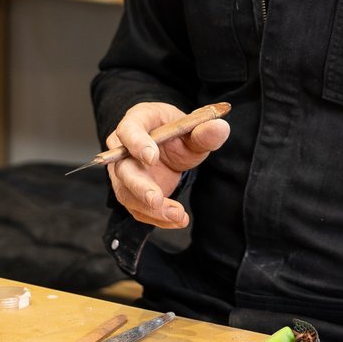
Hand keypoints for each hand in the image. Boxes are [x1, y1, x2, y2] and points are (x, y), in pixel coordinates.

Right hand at [105, 100, 230, 229]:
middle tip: (156, 199)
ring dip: (151, 210)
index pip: (128, 130)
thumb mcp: (193, 130)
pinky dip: (158, 218)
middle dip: (139, 186)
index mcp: (137, 121)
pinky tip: (177, 220)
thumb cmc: (176, 133)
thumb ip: (205, 131)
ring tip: (178, 215)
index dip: (137, 143)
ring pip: (128, 194)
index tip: (152, 158)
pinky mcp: (130, 192)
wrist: (170, 146)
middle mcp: (122, 148)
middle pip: (122, 168)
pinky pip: (138, 209)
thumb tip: (220, 128)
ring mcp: (123, 172)